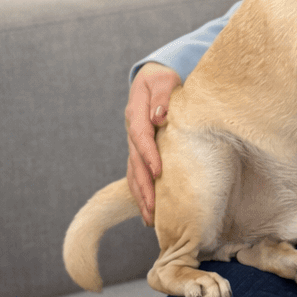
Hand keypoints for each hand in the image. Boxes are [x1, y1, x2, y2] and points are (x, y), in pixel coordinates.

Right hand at [125, 63, 181, 224]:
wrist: (151, 79)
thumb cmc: (162, 78)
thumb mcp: (164, 79)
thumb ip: (162, 95)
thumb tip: (160, 116)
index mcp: (137, 113)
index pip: (141, 137)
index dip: (149, 155)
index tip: (159, 171)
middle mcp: (132, 131)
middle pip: (135, 162)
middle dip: (144, 186)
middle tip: (153, 209)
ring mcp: (133, 143)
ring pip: (134, 172)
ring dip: (141, 195)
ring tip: (150, 218)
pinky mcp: (138, 150)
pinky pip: (137, 173)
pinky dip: (141, 192)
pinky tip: (148, 210)